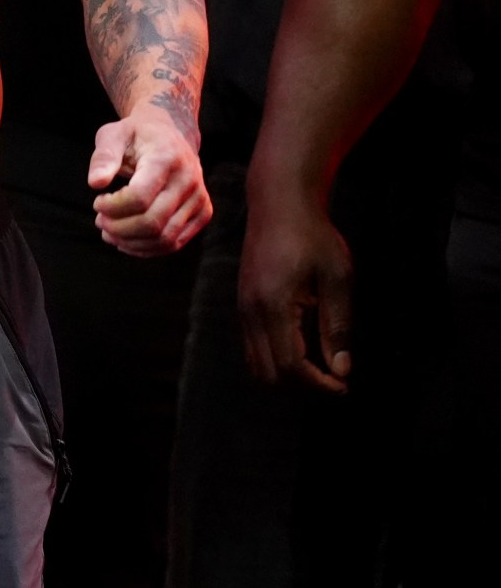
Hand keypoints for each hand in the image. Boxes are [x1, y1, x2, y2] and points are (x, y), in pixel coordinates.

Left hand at [86, 108, 209, 256]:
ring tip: (108, 233)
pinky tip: (126, 241)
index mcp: (166, 158)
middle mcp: (189, 181)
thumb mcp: (114, 134)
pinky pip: (175, 242)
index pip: (139, 197)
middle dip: (119, 228)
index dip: (113, 207)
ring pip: (165, 238)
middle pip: (152, 222)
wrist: (172, 134)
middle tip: (99, 221)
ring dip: (131, 242)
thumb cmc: (137, 135)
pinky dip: (147, 248)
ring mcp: (200, 199)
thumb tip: (94, 183)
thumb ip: (104, 157)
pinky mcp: (203, 213)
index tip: (97, 202)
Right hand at [237, 186, 353, 392]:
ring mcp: (242, 308)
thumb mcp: (337, 278)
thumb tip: (341, 370)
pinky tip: (305, 345)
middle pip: (268, 373)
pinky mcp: (243, 303)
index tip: (345, 385)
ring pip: (256, 364)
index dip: (319, 384)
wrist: (279, 203)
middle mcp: (250, 311)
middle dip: (303, 384)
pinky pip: (253, 347)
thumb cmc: (314, 236)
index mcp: (273, 305)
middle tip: (335, 377)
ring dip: (288, 373)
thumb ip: (337, 326)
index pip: (290, 365)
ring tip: (322, 365)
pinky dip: (277, 358)